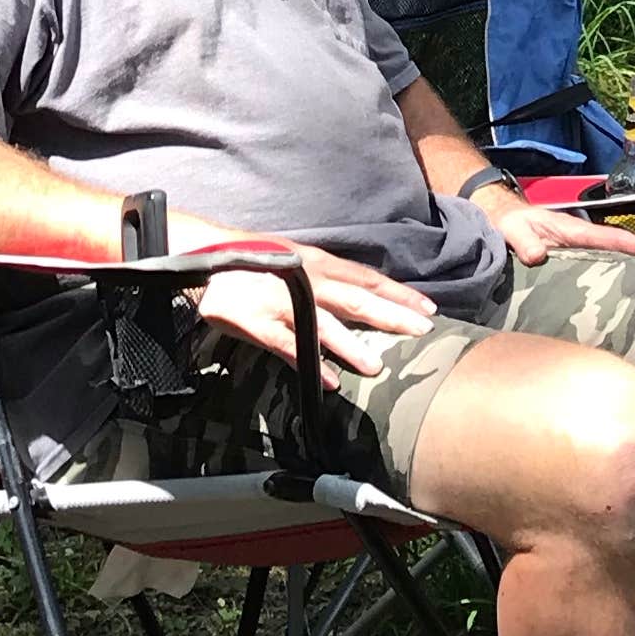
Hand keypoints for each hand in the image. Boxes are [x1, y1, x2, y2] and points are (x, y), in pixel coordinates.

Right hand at [180, 238, 430, 381]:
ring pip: (324, 324)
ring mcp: (282, 301)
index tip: (428, 308)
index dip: (398, 293)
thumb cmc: (253, 258)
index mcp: (318, 263)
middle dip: (391, 316)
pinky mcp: (258, 322)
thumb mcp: (295, 258)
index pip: (366, 278)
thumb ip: (324, 276)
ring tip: (376, 366)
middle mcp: (306, 278)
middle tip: (422, 331)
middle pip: (356, 299)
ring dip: (352, 345)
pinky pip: (289, 346)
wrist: (205, 255)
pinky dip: (310, 362)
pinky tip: (330, 380)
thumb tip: (358, 294)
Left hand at [471, 178, 634, 269]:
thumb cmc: (508, 221)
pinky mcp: (572, 260)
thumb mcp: (512, 228)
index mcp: (574, 231)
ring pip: (615, 261)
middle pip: (624, 251)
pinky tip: (623, 299)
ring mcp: (579, 250)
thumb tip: (538, 255)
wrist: (499, 217)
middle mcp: (582, 240)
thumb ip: (523, 239)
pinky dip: (616, 278)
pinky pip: (601, 269)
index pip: (614, 238)